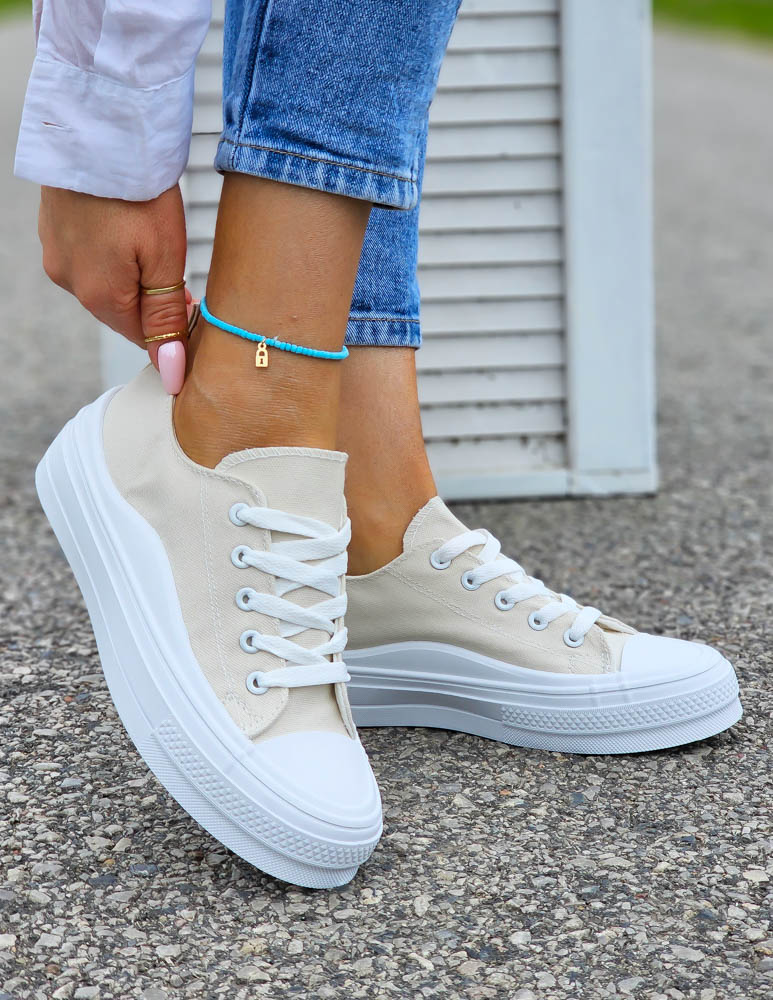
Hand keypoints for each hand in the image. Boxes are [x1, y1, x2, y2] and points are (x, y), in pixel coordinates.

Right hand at [38, 184, 188, 393]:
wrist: (99, 126)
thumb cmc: (138, 191)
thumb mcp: (165, 259)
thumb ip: (166, 317)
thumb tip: (170, 371)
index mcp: (100, 298)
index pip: (142, 338)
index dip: (171, 327)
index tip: (194, 303)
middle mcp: (70, 282)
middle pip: (122, 311)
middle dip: (152, 299)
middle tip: (180, 269)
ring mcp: (56, 253)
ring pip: (105, 282)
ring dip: (132, 274)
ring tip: (153, 240)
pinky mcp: (53, 227)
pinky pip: (89, 254)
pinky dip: (111, 250)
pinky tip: (126, 224)